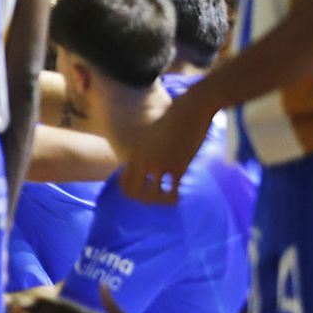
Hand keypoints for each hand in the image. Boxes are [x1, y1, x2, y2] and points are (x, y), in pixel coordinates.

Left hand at [118, 88, 215, 202]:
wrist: (189, 111)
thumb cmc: (174, 120)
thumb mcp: (152, 134)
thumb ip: (148, 149)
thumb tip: (152, 162)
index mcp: (135, 153)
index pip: (123, 182)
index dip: (133, 192)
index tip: (146, 192)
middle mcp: (143, 160)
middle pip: (133, 192)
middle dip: (144, 200)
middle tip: (157, 199)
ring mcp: (158, 164)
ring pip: (151, 195)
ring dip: (159, 201)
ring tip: (168, 199)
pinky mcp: (176, 165)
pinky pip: (171, 191)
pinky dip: (174, 198)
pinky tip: (179, 197)